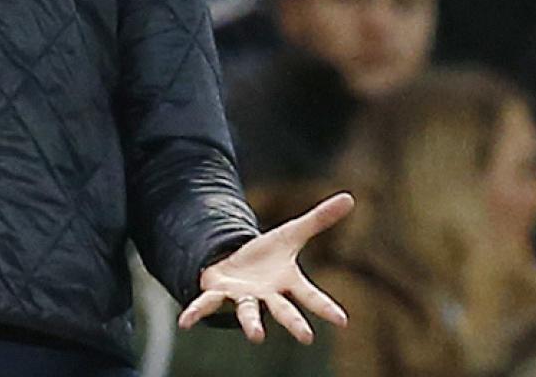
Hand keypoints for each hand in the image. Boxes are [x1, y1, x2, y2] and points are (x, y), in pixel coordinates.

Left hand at [177, 192, 353, 344]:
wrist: (236, 265)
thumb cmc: (268, 256)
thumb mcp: (292, 234)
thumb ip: (318, 220)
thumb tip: (351, 197)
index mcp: (286, 282)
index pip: (310, 296)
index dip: (325, 308)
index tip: (343, 321)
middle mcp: (267, 296)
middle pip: (282, 310)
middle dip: (293, 323)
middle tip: (307, 337)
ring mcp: (242, 298)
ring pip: (248, 312)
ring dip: (252, 324)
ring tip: (257, 337)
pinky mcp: (218, 294)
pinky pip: (206, 305)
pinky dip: (196, 313)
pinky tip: (185, 322)